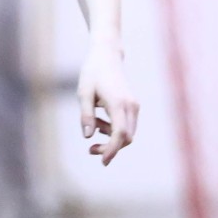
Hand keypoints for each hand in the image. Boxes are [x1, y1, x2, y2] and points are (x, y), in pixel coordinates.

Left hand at [78, 42, 138, 165]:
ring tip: (92, 126)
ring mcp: (134, 105)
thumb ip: (86, 115)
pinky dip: (114, 129)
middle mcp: (130, 106)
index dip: (112, 150)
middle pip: (126, 137)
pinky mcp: (132, 105)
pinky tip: (99, 121)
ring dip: (111, 138)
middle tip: (90, 150)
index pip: (120, 134)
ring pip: (128, 133)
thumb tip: (88, 136)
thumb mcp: (83, 93)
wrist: (107, 55)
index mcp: (118, 103)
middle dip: (110, 148)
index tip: (103, 162)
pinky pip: (126, 125)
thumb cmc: (93, 72)